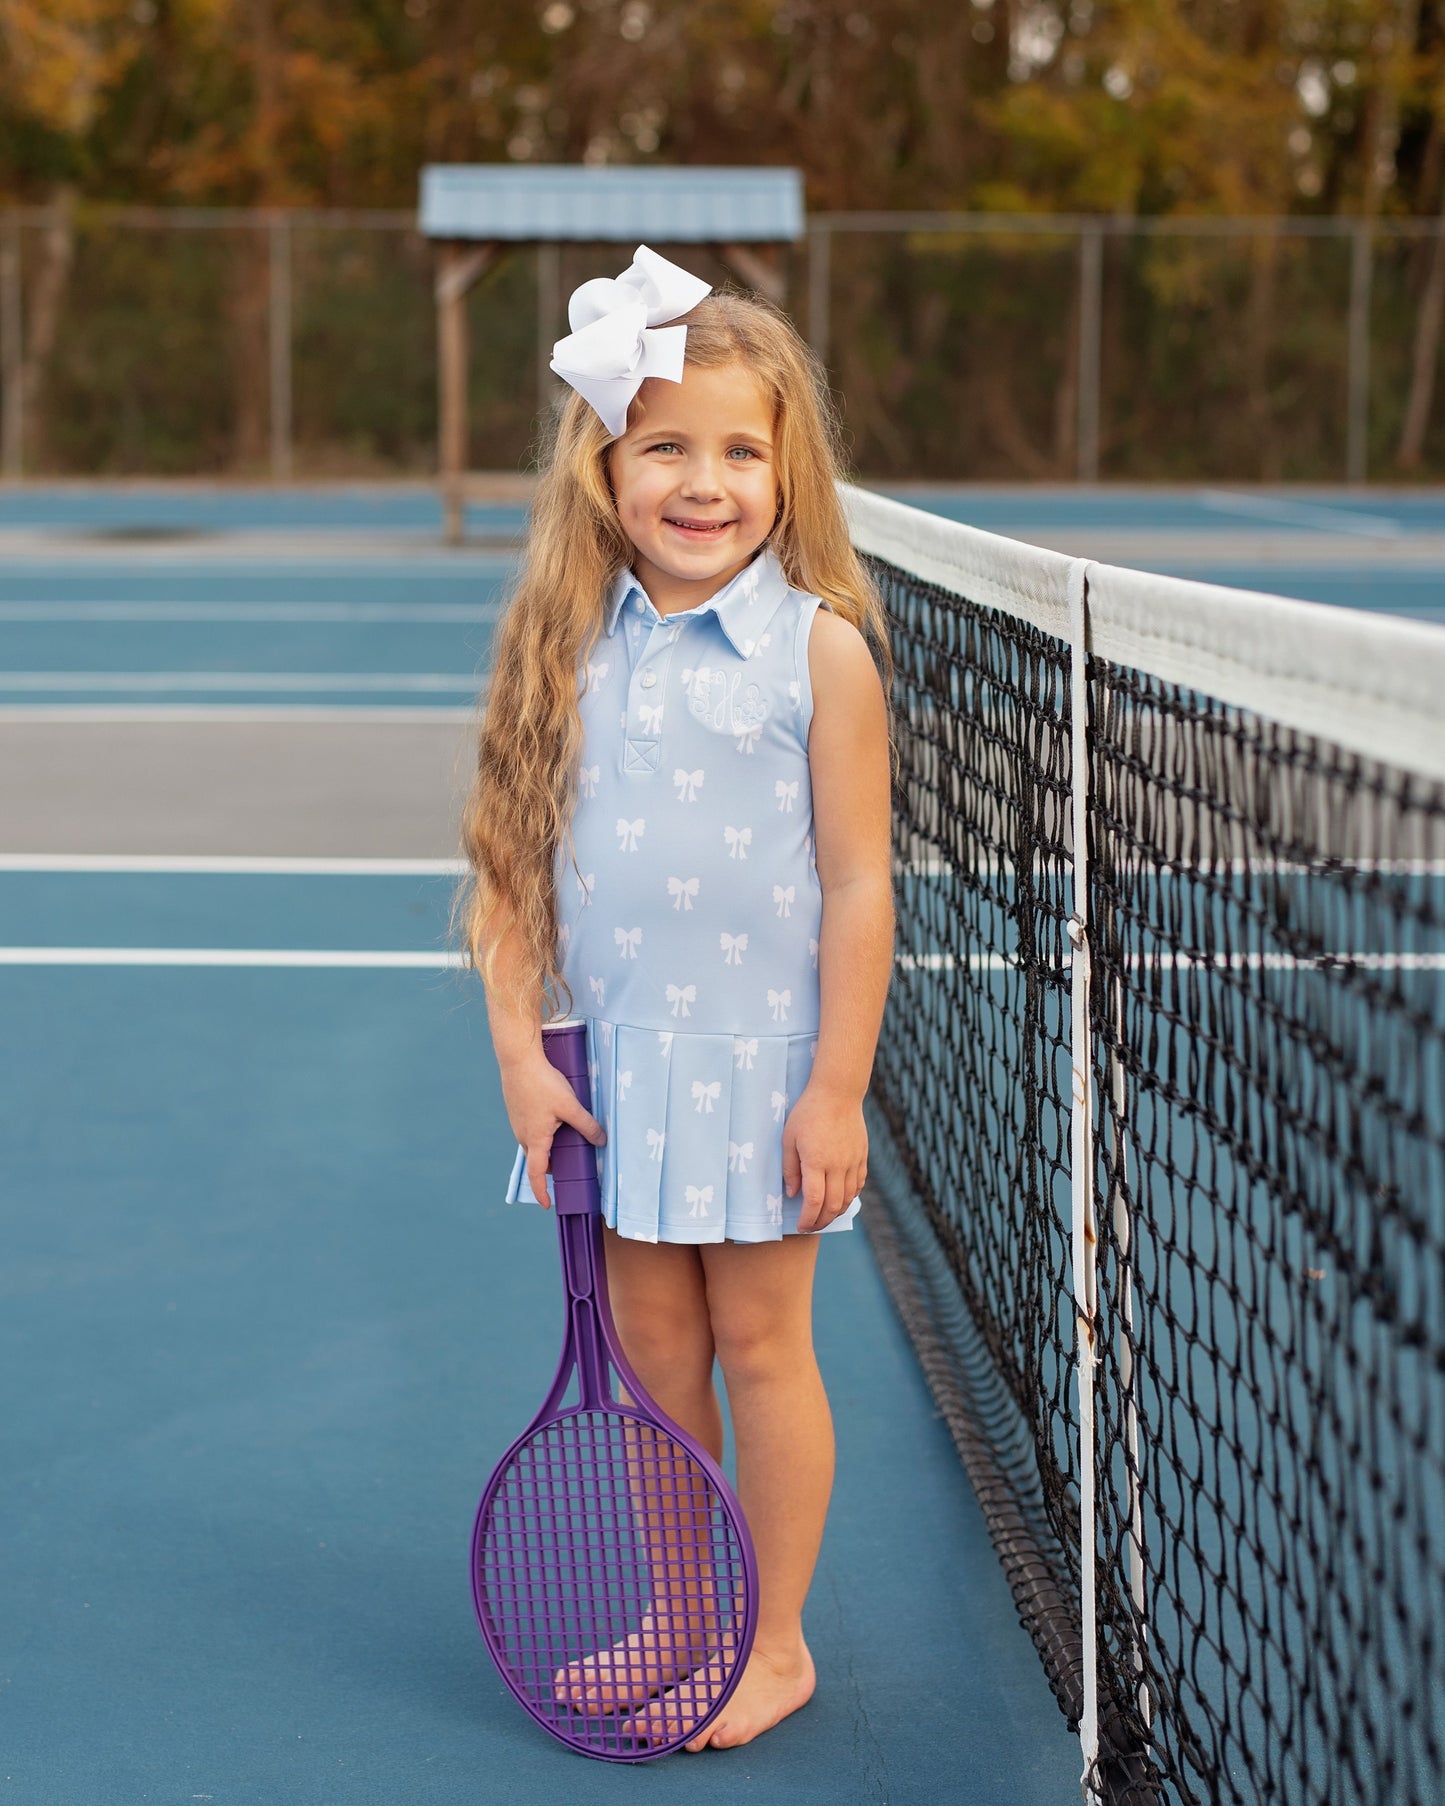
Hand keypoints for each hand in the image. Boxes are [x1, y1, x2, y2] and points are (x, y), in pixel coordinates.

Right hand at [500, 1052, 606, 1208]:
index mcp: (535, 1140)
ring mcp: (518, 1123)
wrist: (518, 1060)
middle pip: (537, 1159)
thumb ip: (587, 1125)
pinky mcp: (517, 1111)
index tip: (548, 1204)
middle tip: (569, 1166)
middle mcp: (523, 1135)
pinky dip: (542, 1133)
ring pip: (534, 1143)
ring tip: (566, 1140)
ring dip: (548, 1147)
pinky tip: (554, 1119)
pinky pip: (530, 1130)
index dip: (541, 1192)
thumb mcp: (570, 1106)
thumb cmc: (542, 1083)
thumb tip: (601, 1140)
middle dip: (552, 1166)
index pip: (537, 1174)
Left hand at [782, 1081, 867, 1232]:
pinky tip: (840, 1199)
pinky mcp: (862, 1157)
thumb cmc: (807, 1113)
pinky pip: (858, 1185)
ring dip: (836, 1213)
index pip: (814, 1201)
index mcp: (817, 1162)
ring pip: (848, 1198)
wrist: (838, 1093)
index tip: (800, 1226)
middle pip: (833, 1206)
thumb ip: (790, 1168)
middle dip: (821, 1222)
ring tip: (823, 1217)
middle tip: (810, 1226)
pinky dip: (849, 1197)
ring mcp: (853, 1162)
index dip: (807, 1219)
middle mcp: (838, 1166)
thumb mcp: (789, 1138)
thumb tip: (792, 1194)